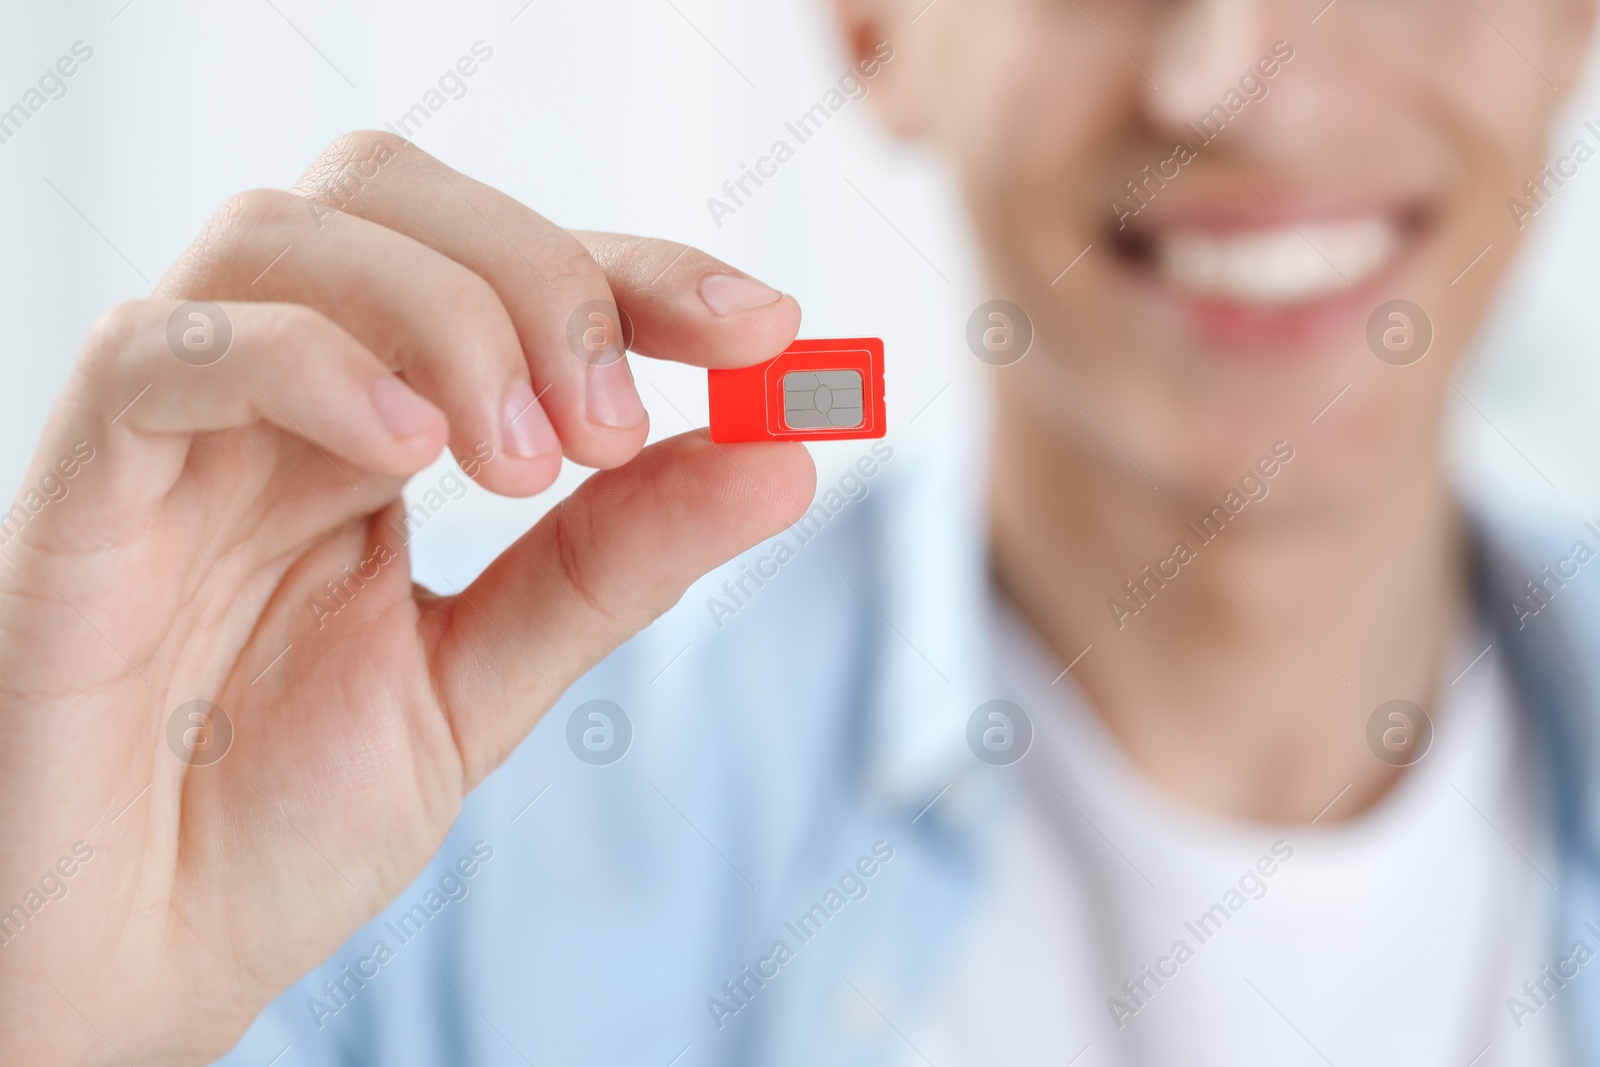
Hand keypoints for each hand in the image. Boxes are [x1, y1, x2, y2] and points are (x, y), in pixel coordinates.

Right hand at [0, 132, 813, 1065]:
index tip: (767, 328)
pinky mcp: (82, 488)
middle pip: (397, 193)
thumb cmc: (278, 822)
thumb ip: (617, 562)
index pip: (510, 269)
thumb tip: (785, 455)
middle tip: (612, 427)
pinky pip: (165, 350)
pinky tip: (405, 450)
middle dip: (546, 278)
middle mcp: (274, 396)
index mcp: (373, 424)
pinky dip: (309, 364)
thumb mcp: (487, 677)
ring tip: (524, 464)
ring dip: (449, 314)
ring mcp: (174, 429)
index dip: (644, 270)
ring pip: (290, 235)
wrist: (136, 955)